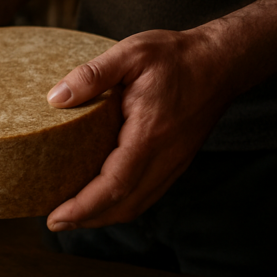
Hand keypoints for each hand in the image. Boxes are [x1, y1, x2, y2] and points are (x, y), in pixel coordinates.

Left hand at [45, 28, 235, 230]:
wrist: (222, 61)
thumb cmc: (176, 56)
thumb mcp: (130, 53)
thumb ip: (92, 74)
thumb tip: (55, 97)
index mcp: (150, 134)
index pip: (115, 185)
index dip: (83, 207)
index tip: (56, 218)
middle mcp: (165, 156)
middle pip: (125, 205)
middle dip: (87, 220)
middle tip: (54, 222)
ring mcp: (174, 162)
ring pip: (138, 204)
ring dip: (104, 216)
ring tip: (72, 216)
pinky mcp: (177, 161)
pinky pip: (148, 194)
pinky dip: (122, 204)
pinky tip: (102, 199)